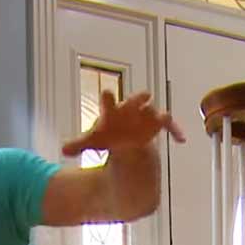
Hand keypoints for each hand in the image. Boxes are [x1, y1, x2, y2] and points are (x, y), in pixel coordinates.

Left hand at [61, 91, 185, 156]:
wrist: (123, 138)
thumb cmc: (107, 136)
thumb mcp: (93, 141)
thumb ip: (78, 145)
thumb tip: (62, 151)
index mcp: (112, 110)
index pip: (109, 101)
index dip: (107, 99)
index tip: (105, 93)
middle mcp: (130, 108)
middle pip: (136, 99)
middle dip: (139, 99)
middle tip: (144, 97)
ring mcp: (145, 115)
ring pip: (154, 110)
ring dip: (157, 114)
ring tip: (163, 119)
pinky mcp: (157, 124)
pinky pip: (169, 124)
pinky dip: (176, 130)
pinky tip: (181, 139)